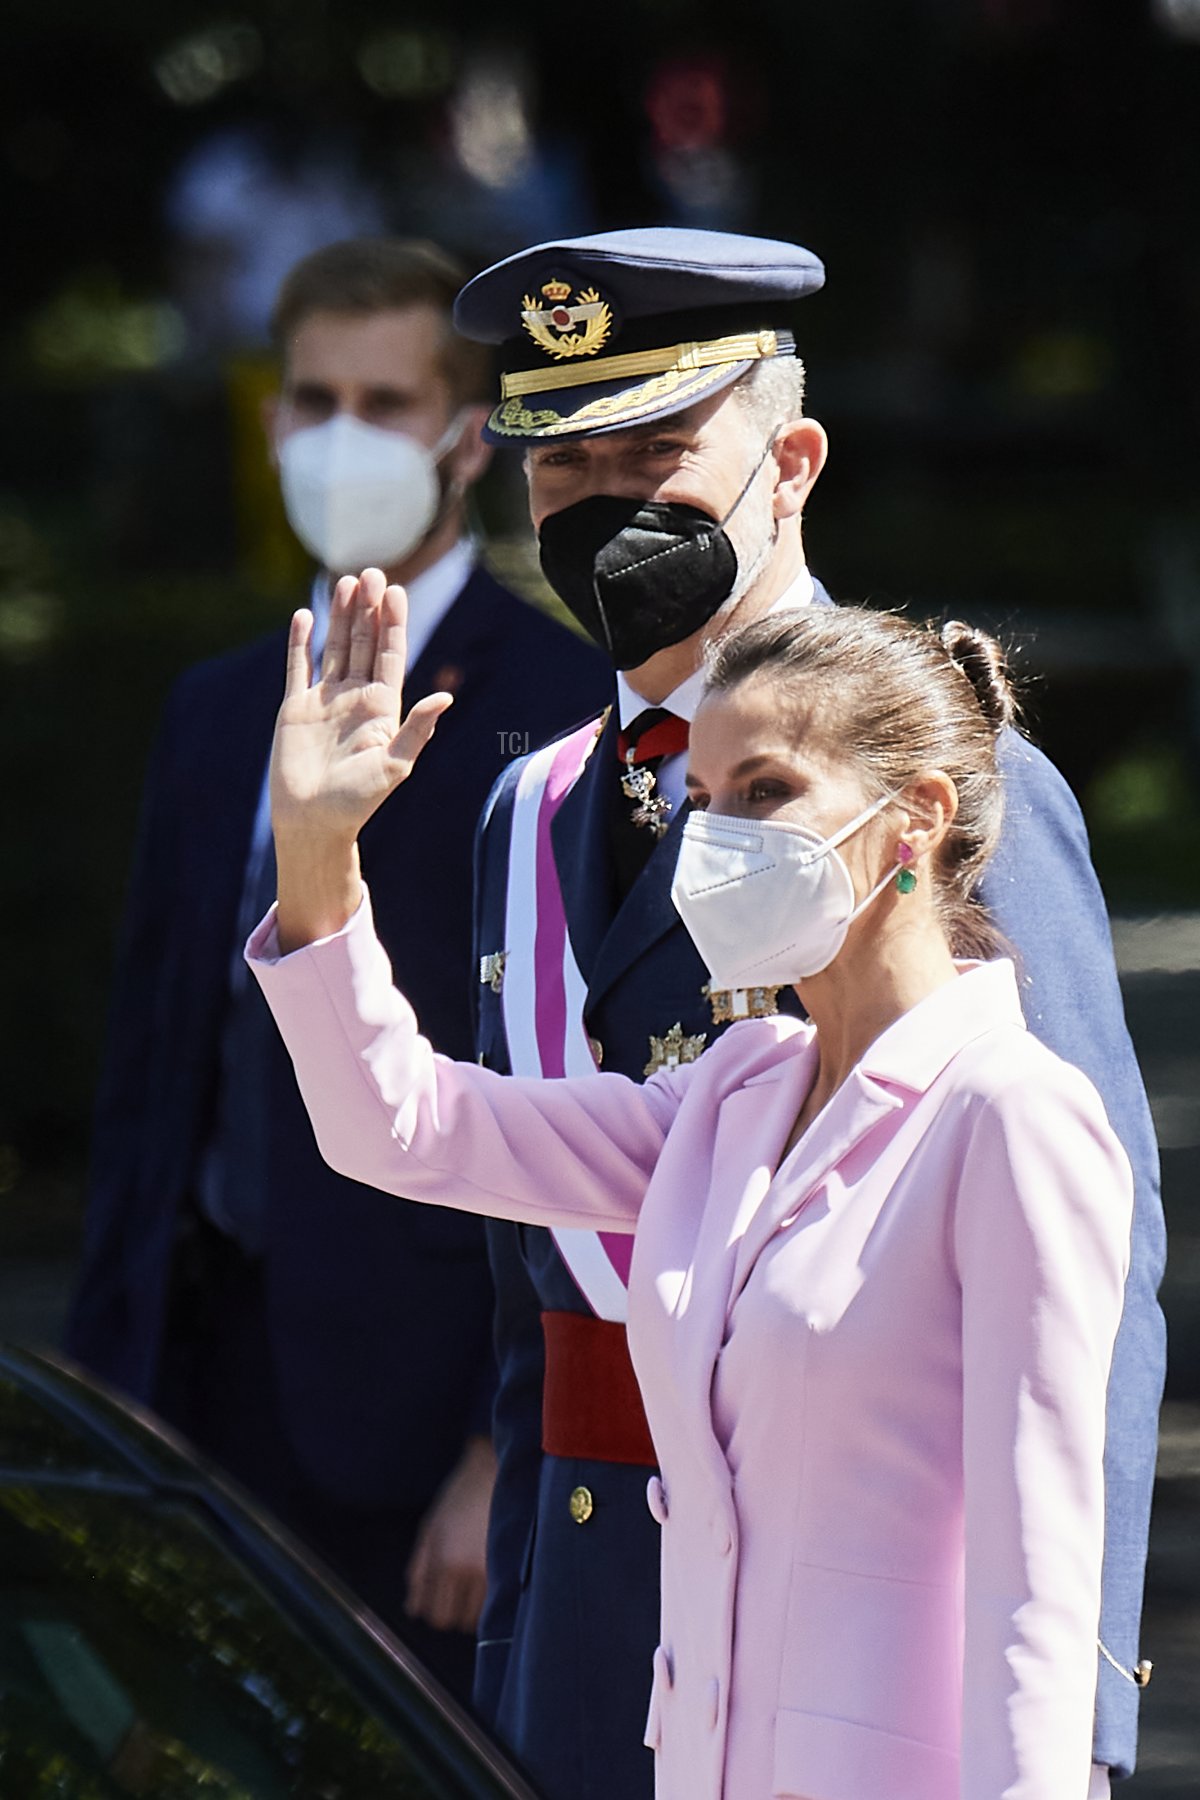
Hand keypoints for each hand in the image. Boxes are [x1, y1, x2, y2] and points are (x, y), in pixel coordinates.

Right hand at [270, 569, 452, 951]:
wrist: (314, 823)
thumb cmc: (358, 802)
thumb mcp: (395, 765)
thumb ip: (418, 730)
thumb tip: (445, 696)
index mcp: (382, 710)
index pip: (390, 656)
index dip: (393, 624)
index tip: (397, 591)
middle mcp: (355, 700)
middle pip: (363, 644)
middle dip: (369, 609)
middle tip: (373, 572)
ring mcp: (325, 702)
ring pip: (334, 649)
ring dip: (340, 616)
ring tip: (346, 581)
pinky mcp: (296, 709)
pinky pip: (298, 667)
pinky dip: (300, 642)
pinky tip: (305, 615)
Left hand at [405, 1436, 496, 1635]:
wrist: (495, 1471)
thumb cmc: (458, 1497)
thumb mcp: (430, 1528)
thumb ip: (418, 1569)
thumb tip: (411, 1607)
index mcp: (442, 1560)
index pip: (433, 1613)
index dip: (430, 1611)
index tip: (432, 1601)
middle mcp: (467, 1570)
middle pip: (453, 1621)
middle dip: (448, 1612)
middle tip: (450, 1594)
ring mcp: (492, 1569)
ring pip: (476, 1617)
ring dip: (469, 1609)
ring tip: (469, 1586)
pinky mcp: (511, 1565)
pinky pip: (497, 1603)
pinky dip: (488, 1601)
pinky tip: (485, 1582)